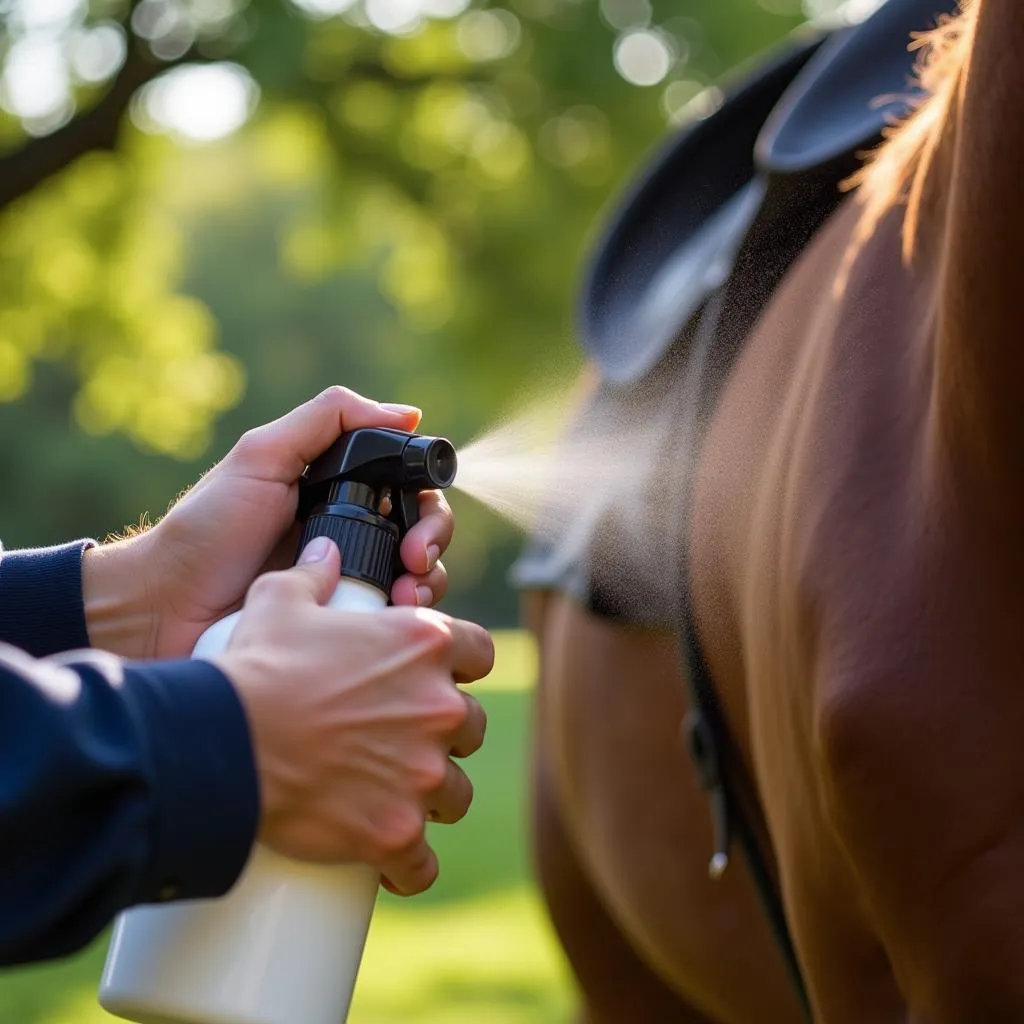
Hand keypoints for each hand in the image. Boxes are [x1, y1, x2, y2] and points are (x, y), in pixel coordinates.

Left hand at [83, 387, 454, 659]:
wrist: (164, 609)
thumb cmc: (207, 531)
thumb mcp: (262, 457)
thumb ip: (328, 419)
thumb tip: (409, 413)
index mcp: (338, 492)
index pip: (409, 489)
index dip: (428, 501)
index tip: (420, 520)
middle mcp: (351, 536)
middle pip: (424, 533)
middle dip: (434, 543)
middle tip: (416, 561)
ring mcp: (348, 584)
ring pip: (419, 580)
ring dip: (429, 583)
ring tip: (406, 595)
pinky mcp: (340, 629)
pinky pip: (391, 623)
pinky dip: (405, 620)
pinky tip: (394, 620)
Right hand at [216, 538, 492, 895]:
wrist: (226, 741)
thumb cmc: (258, 665)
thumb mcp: (282, 600)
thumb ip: (315, 572)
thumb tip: (327, 550)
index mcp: (424, 645)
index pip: (480, 653)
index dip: (462, 666)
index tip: (439, 677)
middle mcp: (438, 708)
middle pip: (470, 726)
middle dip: (444, 734)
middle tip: (403, 740)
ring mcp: (422, 773)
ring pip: (455, 793)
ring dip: (432, 794)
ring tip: (398, 796)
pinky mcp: (397, 830)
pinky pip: (422, 862)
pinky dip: (409, 865)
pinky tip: (395, 863)